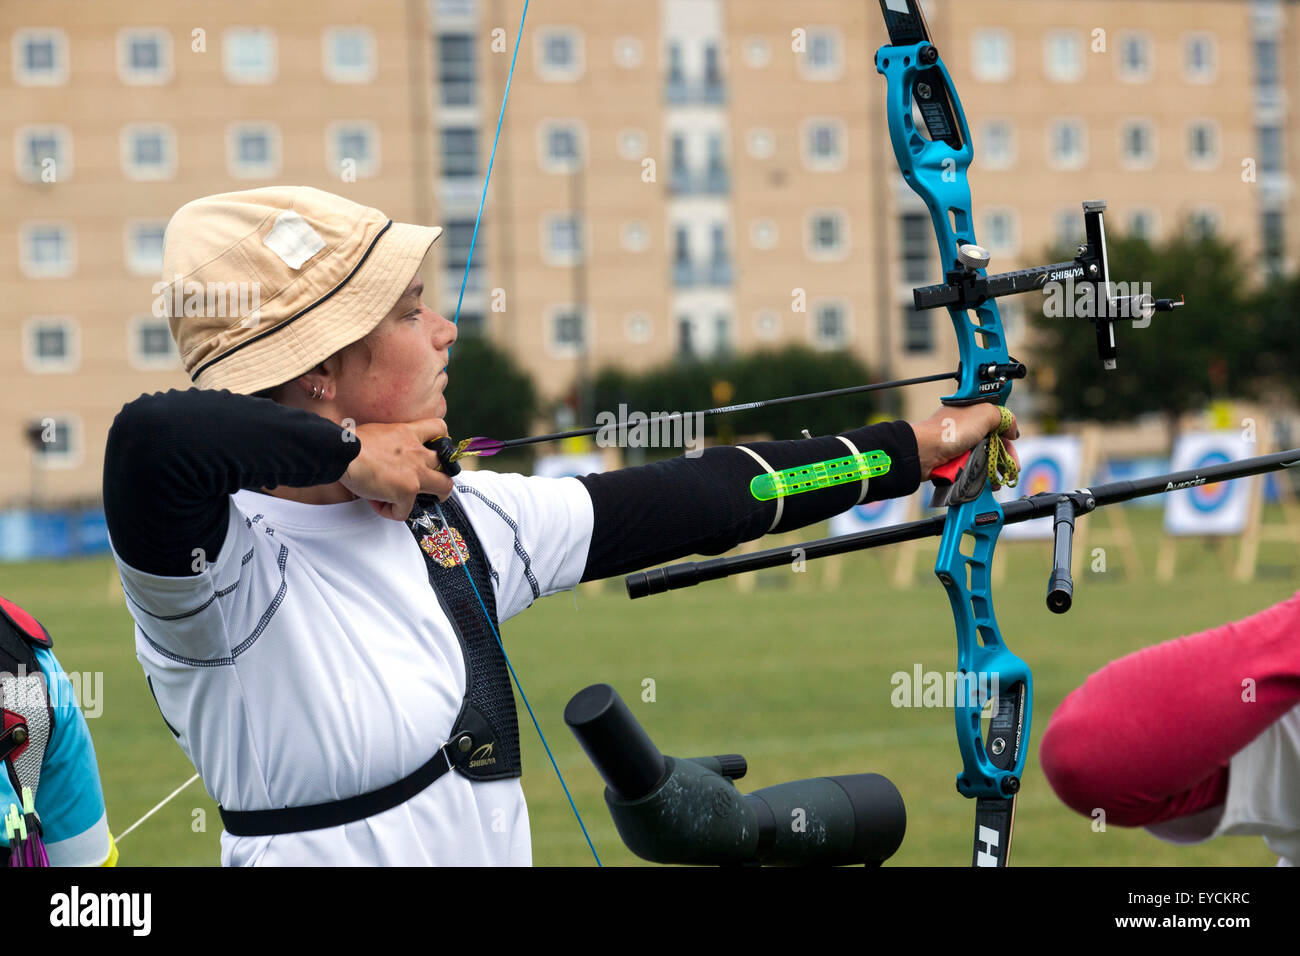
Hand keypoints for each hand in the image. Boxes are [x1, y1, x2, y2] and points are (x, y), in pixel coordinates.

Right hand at [340, 419, 454, 519]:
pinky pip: (405, 511)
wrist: (342, 452)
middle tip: (432, 485)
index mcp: (409, 433)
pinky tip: (378, 504)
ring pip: (444, 488)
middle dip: (444, 477)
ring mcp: (415, 473)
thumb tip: (384, 453)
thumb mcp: (378, 430)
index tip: (434, 450)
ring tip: (413, 500)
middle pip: (448, 465)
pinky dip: (392, 512)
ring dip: (433, 497)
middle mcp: (417, 453)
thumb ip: (391, 440)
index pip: (439, 429)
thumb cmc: (351, 442)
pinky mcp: (406, 492)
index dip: (442, 440)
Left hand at [911, 405, 1019, 485]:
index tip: (1013, 441)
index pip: (997, 420)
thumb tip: (1012, 430)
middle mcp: (967, 427)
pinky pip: (974, 468)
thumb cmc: (950, 430)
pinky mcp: (955, 460)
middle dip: (1006, 455)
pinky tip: (991, 482)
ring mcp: (960, 444)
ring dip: (997, 468)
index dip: (1007, 431)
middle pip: (994, 441)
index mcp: (973, 411)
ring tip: (1003, 478)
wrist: (924, 452)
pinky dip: (983, 475)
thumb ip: (1004, 417)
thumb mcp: (984, 414)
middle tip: (1014, 467)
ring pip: (985, 457)